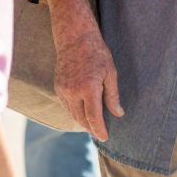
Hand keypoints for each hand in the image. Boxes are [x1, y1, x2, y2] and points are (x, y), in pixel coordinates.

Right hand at [50, 0, 124, 141]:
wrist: (74, 38)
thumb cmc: (97, 53)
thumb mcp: (110, 73)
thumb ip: (113, 96)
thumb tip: (118, 114)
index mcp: (89, 88)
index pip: (94, 117)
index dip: (99, 130)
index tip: (105, 138)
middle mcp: (73, 92)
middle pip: (81, 119)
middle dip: (91, 128)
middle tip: (100, 133)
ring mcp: (63, 90)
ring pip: (73, 114)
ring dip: (82, 122)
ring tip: (93, 126)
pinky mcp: (58, 87)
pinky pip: (67, 106)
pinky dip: (75, 112)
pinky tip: (83, 112)